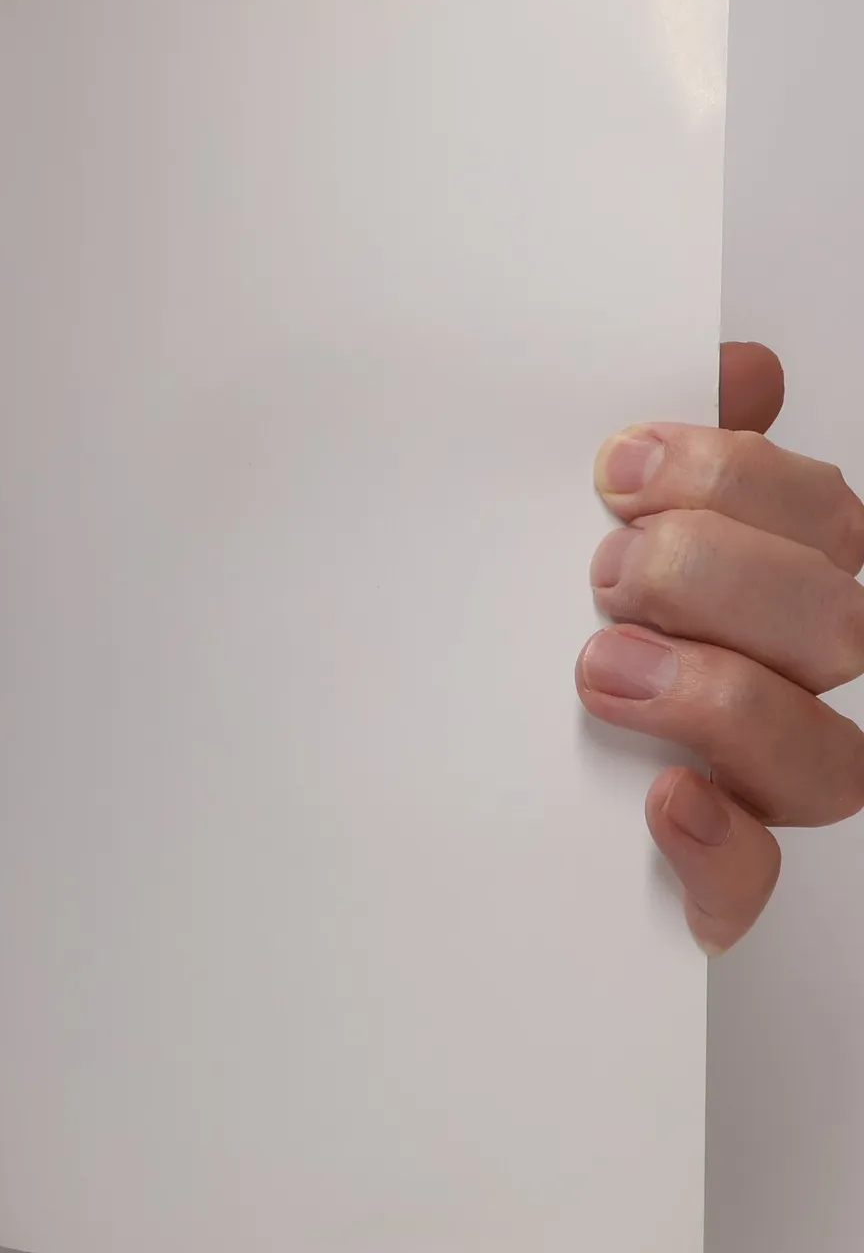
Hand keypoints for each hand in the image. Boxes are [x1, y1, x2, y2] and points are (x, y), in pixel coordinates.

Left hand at [579, 341, 863, 951]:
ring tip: (602, 670)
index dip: (738, 479)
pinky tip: (665, 801)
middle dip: (718, 578)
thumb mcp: (560, 528)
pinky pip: (750, 883)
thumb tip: (736, 368)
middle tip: (607, 572)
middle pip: (835, 625)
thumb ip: (650, 459)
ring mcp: (748, 790)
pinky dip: (718, 845)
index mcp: (759, 585)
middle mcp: (774, 684)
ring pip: (828, 760)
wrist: (428, 778)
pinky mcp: (706, 884)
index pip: (819, 516)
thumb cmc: (522, 635)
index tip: (618, 468)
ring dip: (722, 697)